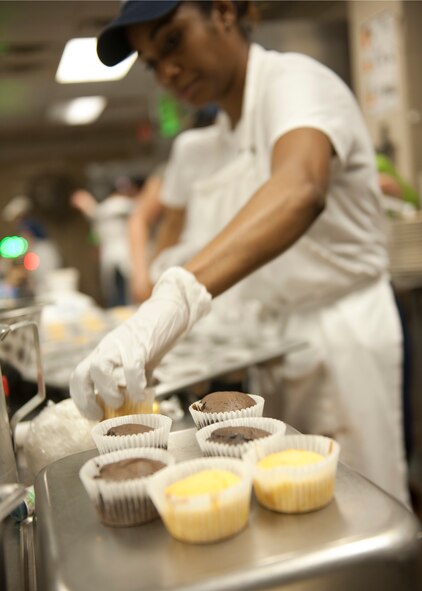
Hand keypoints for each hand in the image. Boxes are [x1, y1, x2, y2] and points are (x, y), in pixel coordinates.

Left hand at [69, 267, 210, 418]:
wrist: (169, 311)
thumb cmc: (154, 337)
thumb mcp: (139, 360)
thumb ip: (135, 379)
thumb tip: (139, 403)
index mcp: (103, 353)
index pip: (78, 376)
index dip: (81, 399)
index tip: (93, 414)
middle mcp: (107, 349)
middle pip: (81, 373)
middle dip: (85, 399)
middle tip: (100, 414)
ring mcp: (121, 346)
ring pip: (99, 369)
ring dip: (107, 392)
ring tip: (120, 402)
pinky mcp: (139, 344)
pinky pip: (131, 368)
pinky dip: (135, 386)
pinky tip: (143, 394)